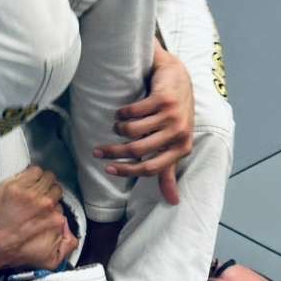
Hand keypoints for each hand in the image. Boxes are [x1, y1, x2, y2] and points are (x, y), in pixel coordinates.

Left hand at [0, 166, 78, 274]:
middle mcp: (46, 204)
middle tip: (38, 194)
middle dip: (48, 190)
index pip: (61, 203)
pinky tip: (23, 179)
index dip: (52, 203)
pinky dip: (30, 173)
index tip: (44, 205)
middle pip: (56, 188)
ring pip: (47, 176)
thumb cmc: (14, 250)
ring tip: (30, 185)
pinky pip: (33, 170)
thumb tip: (66, 225)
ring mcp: (31, 193)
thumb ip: (65, 246)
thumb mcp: (49, 258)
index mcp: (55, 219)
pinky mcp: (16, 185)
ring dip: (40, 180)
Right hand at [94, 41, 193, 205]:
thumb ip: (169, 171)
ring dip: (119, 128)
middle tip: (98, 151)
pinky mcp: (164, 99)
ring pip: (132, 130)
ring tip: (118, 124)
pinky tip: (122, 111)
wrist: (178, 78)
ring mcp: (172, 115)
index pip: (150, 168)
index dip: (126, 170)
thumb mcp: (175, 143)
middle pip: (137, 150)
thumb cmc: (175, 114)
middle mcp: (179, 133)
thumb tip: (173, 202)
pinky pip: (133, 111)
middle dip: (113, 152)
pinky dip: (122, 112)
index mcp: (182, 148)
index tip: (107, 168)